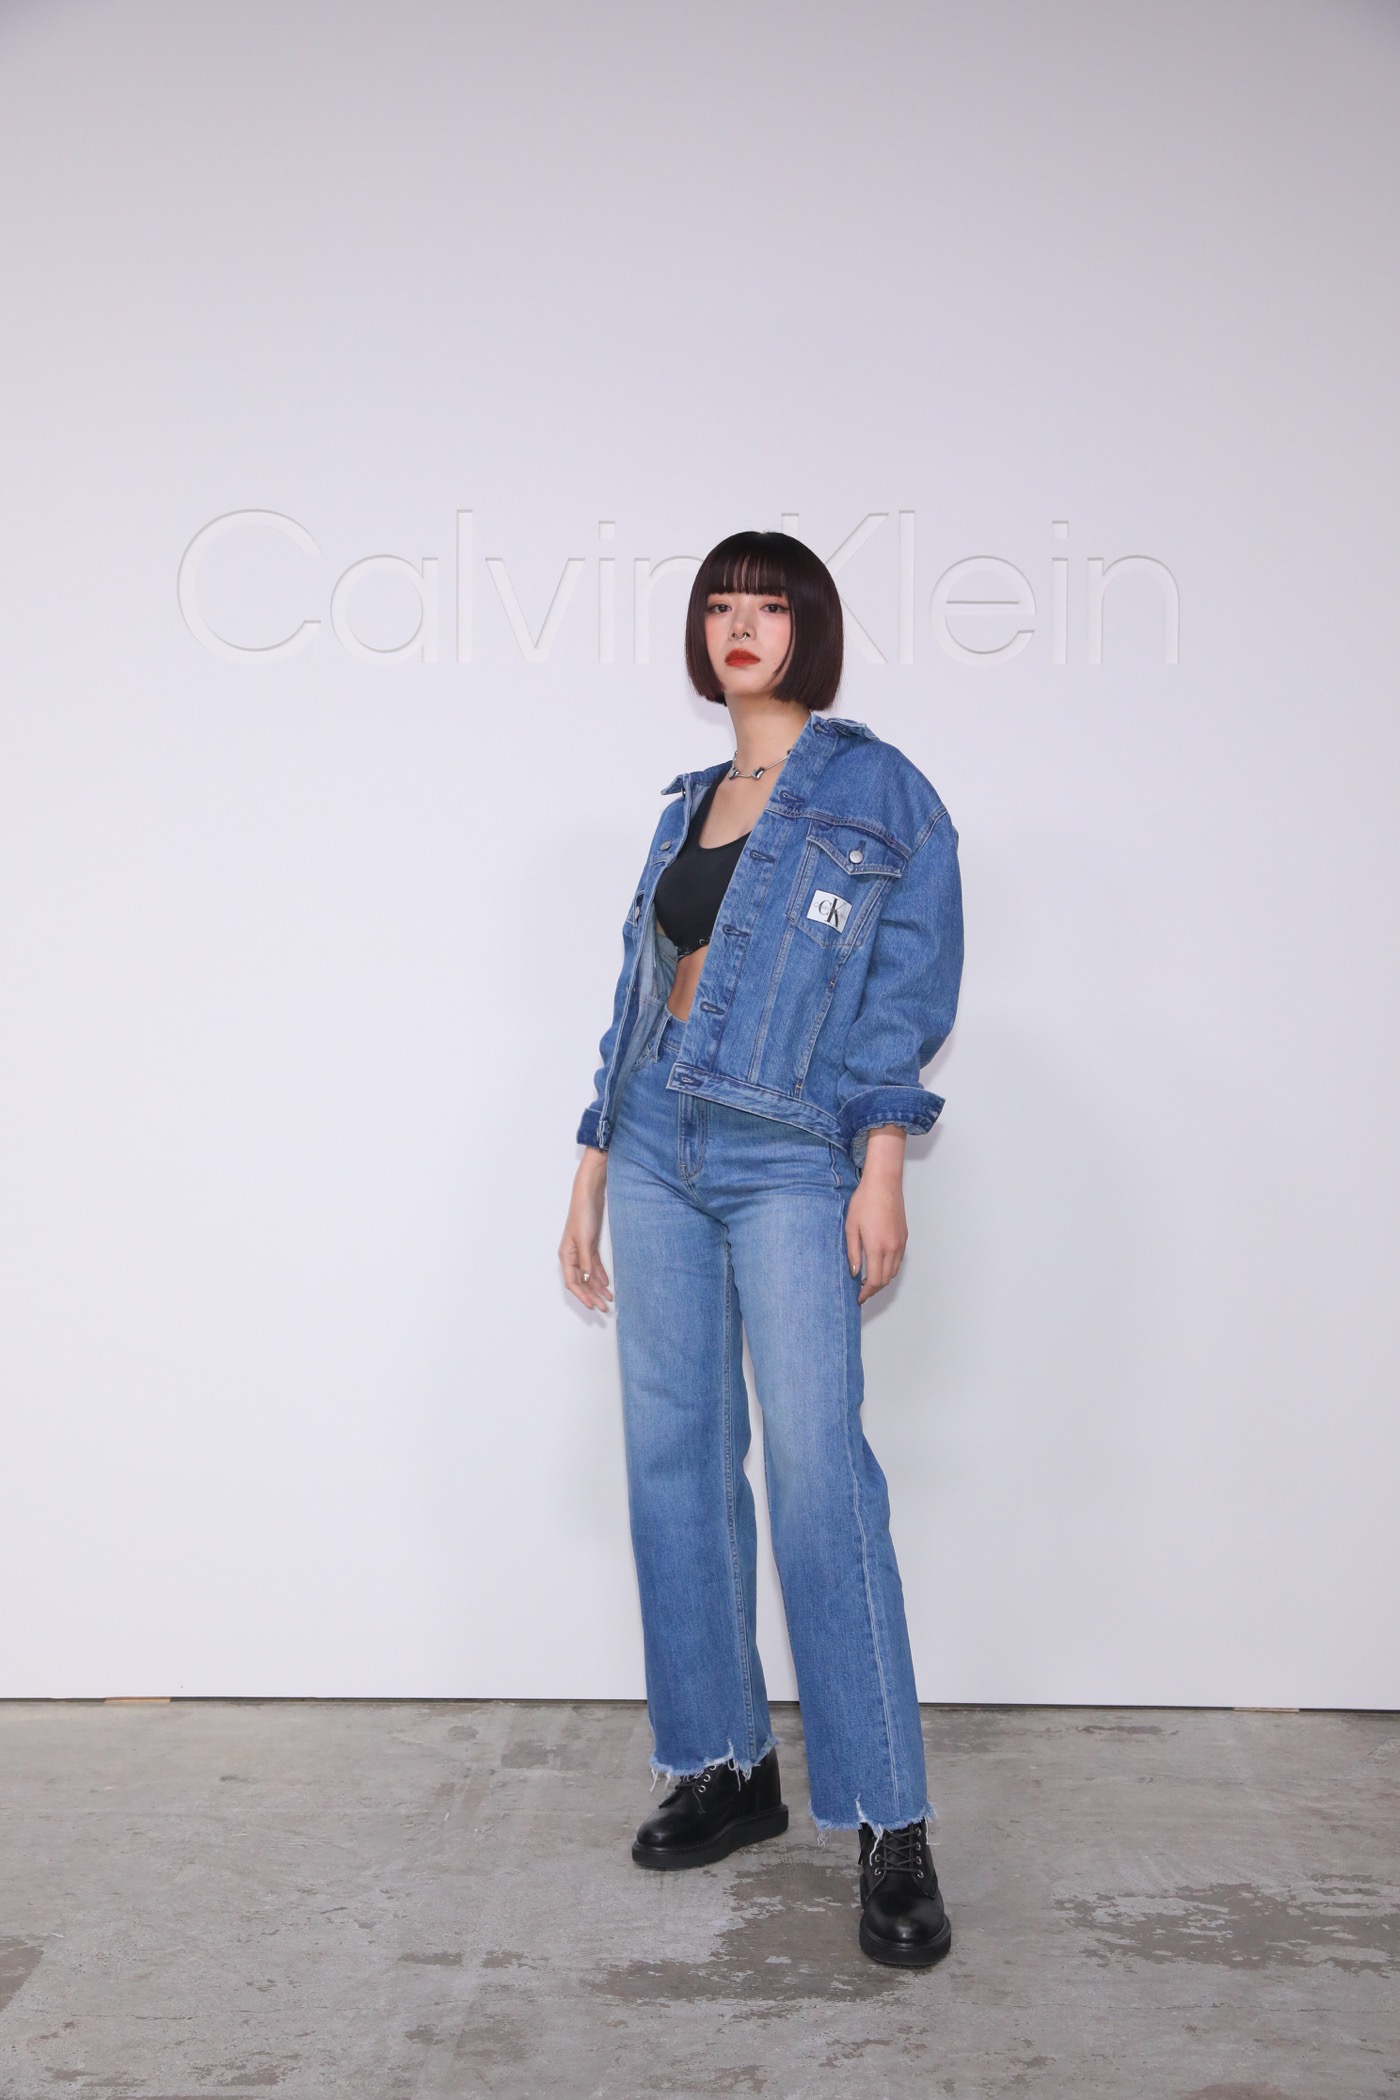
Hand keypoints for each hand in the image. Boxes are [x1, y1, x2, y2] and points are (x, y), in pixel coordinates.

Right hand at [560, 1147, 612, 1311]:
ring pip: (589, 1276)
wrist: (589, 1195)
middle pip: (581, 1282)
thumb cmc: (582, 1214)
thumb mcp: (585, 1239)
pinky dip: (601, 1275)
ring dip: (598, 1288)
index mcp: (566, 1256)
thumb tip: (587, 1279)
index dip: (582, 1296)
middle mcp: (572, 1256)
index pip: (572, 1283)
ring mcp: (581, 1251)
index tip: (593, 1306)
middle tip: (604, 1308)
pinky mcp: (590, 1245)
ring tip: (610, 1299)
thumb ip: (586, 1260)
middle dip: (592, 1296)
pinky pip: (594, 1266)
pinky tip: (608, 1283)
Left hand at [844, 1126, 907, 1304]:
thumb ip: (852, 1253)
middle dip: (874, 1289)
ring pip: (893, 1271)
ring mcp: (900, 1243)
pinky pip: (898, 1260)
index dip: (867, 1293)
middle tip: (862, 1292)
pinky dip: (889, 1268)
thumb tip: (854, 1273)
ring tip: (868, 1280)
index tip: (859, 1298)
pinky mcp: (904, 1237)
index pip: (874, 1280)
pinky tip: (879, 1264)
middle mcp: (892, 1248)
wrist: (883, 1184)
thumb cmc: (864, 1202)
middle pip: (885, 1279)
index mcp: (877, 1247)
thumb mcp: (851, 1228)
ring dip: (882, 1279)